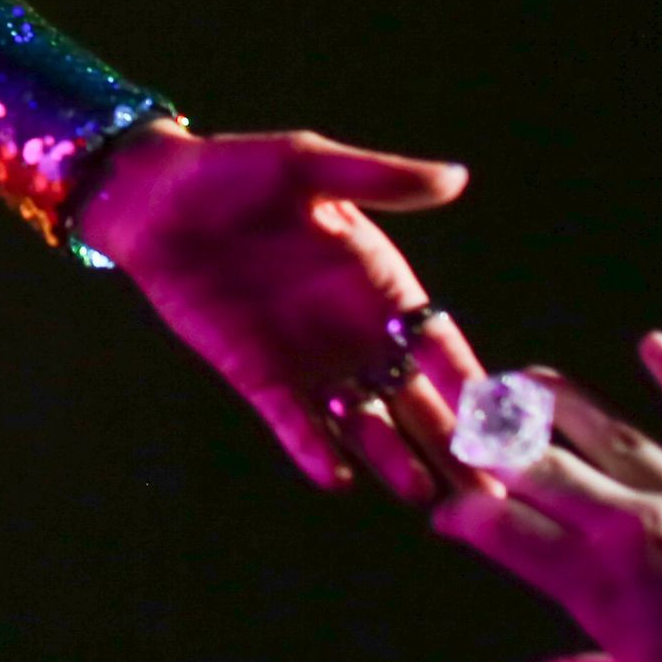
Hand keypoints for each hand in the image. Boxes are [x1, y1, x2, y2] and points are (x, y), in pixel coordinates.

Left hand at [77, 122, 480, 502]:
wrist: (153, 199)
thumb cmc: (234, 170)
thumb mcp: (308, 166)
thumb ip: (379, 179)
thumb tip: (455, 177)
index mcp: (380, 282)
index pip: (438, 344)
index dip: (471, 383)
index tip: (508, 424)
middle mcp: (356, 331)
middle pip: (415, 397)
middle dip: (450, 442)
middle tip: (486, 491)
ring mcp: (310, 360)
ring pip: (363, 421)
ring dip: (391, 456)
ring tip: (421, 495)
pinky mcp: (259, 377)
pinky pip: (294, 422)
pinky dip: (314, 450)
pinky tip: (336, 478)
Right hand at [432, 333, 661, 661]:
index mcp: (599, 586)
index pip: (502, 532)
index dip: (462, 515)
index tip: (449, 514)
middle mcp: (630, 528)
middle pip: (536, 466)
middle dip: (485, 440)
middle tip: (459, 424)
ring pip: (603, 429)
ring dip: (551, 400)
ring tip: (516, 382)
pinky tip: (653, 343)